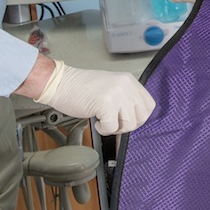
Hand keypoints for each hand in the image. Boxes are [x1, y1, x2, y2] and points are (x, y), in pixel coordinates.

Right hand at [34, 60, 154, 134]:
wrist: (60, 83)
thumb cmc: (80, 87)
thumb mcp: (111, 87)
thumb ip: (125, 98)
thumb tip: (136, 119)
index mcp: (128, 80)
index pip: (149, 105)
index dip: (139, 117)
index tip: (126, 119)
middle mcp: (126, 85)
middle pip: (142, 116)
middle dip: (127, 124)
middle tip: (113, 121)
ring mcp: (117, 94)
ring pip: (129, 124)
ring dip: (115, 128)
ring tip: (103, 119)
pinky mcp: (106, 103)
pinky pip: (112, 128)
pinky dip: (103, 129)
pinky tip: (96, 120)